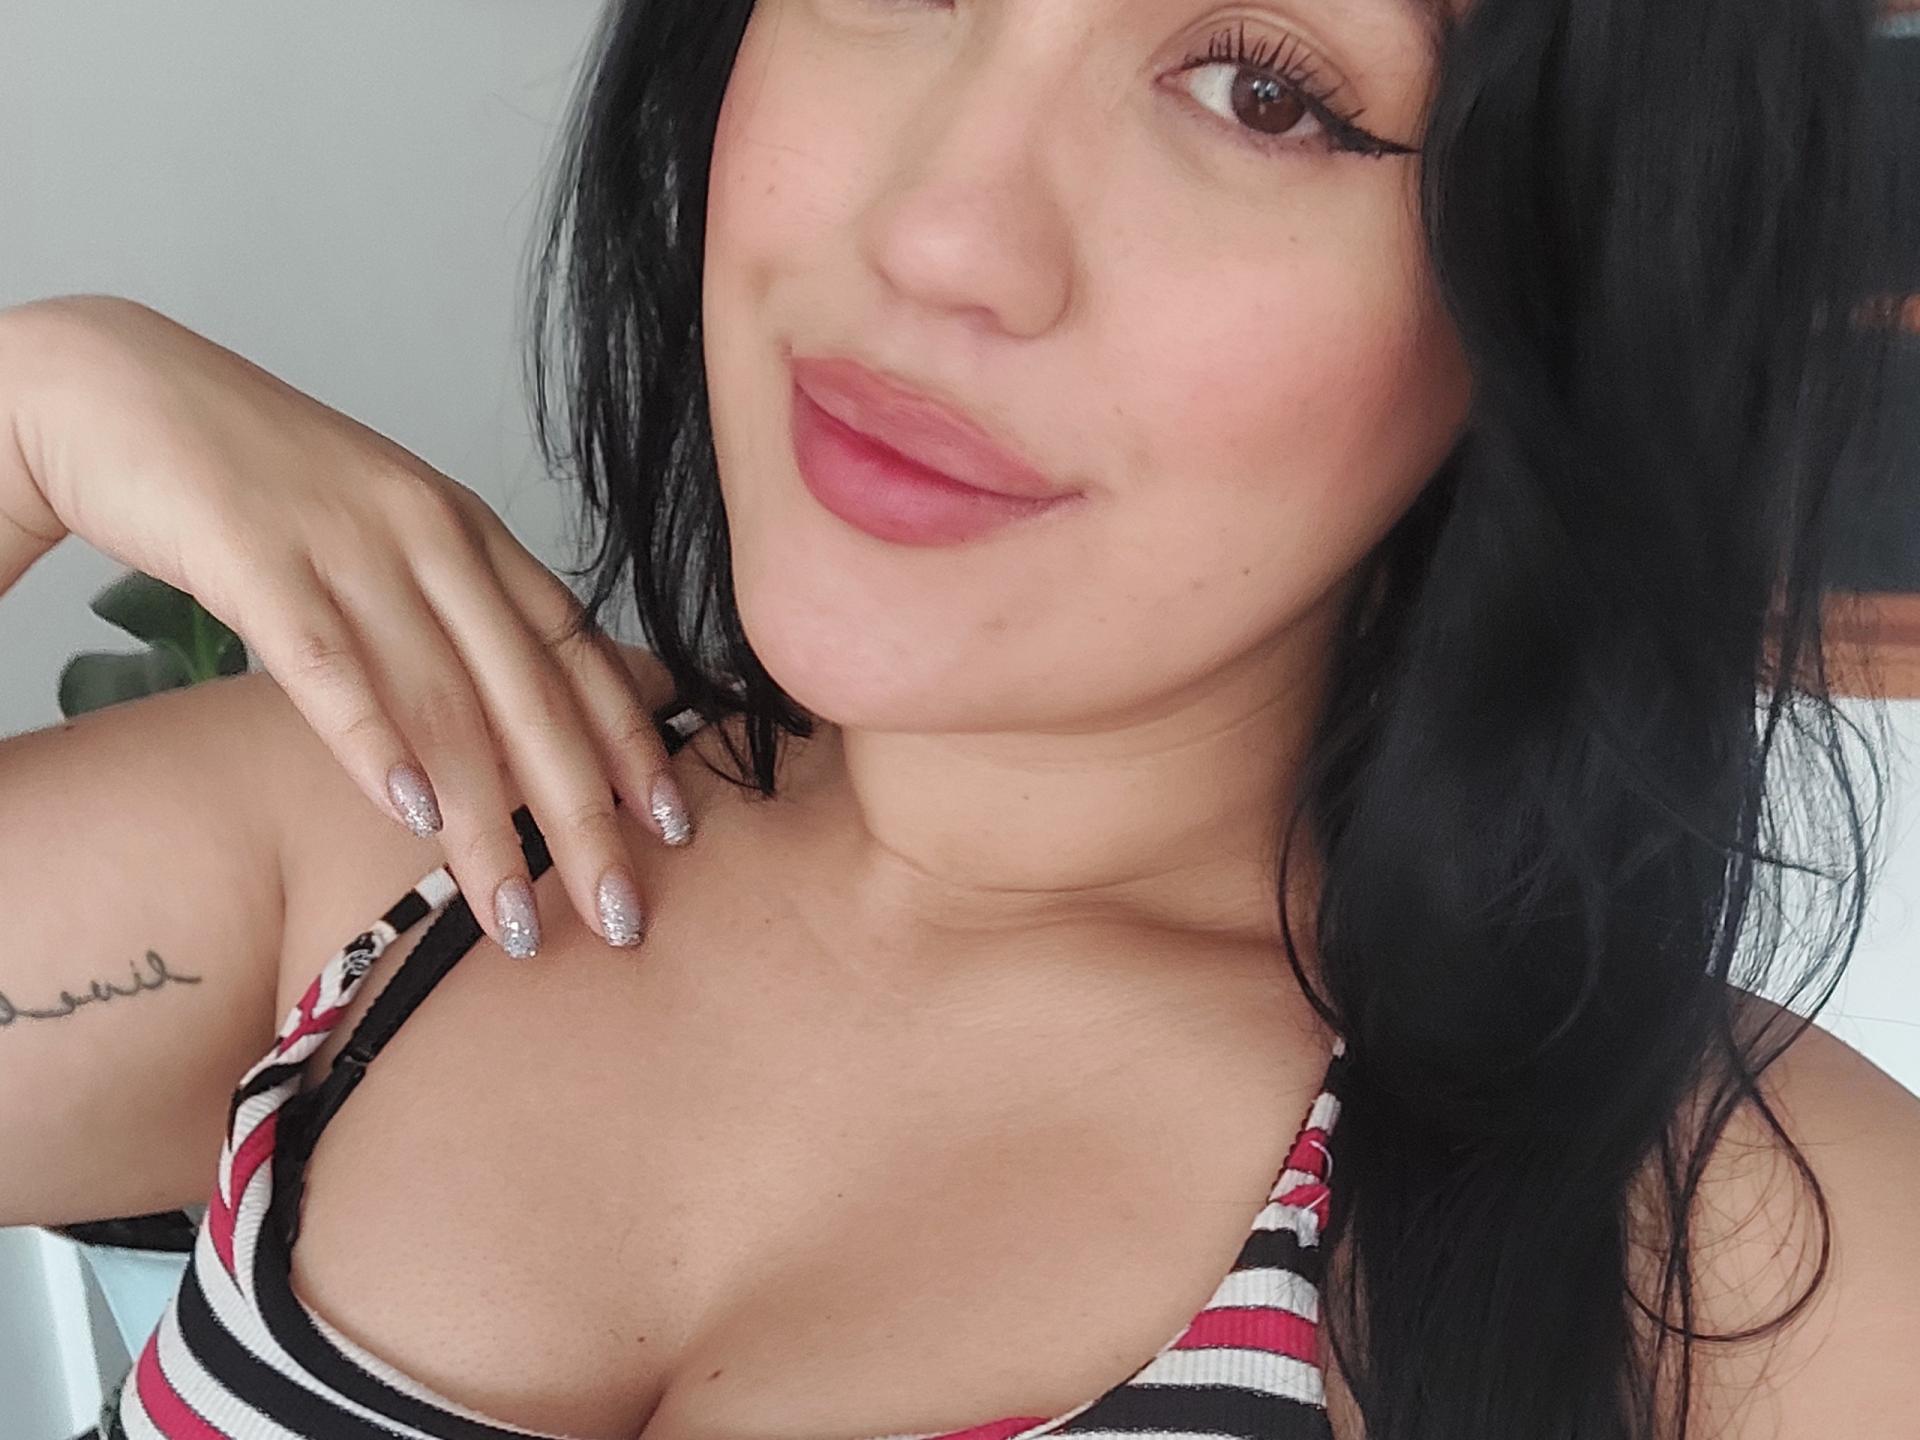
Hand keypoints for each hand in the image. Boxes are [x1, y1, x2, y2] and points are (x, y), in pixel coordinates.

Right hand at [2, 293, 693, 957]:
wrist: (125, 387)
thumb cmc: (263, 482)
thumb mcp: (387, 538)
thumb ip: (452, 615)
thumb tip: (513, 717)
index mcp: (470, 533)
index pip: (576, 650)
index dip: (631, 740)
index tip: (674, 826)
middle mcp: (432, 536)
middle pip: (530, 695)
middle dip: (585, 815)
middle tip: (622, 916)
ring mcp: (350, 543)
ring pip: (444, 701)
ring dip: (486, 824)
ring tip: (518, 919)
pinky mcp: (257, 554)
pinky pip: (327, 660)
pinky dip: (372, 738)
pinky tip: (407, 813)